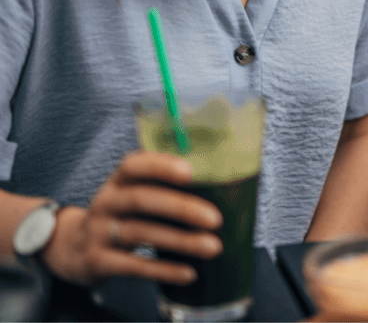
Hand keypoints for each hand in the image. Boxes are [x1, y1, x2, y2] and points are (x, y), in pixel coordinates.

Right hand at [39, 151, 223, 286]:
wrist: (73, 248)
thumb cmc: (122, 214)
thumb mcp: (135, 194)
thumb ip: (165, 187)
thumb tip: (223, 187)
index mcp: (118, 180)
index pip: (134, 164)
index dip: (161, 166)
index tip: (191, 171)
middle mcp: (106, 202)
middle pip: (141, 200)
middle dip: (181, 208)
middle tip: (216, 219)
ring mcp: (98, 232)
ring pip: (140, 234)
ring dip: (180, 241)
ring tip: (213, 247)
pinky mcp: (98, 261)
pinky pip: (133, 266)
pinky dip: (163, 270)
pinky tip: (189, 273)